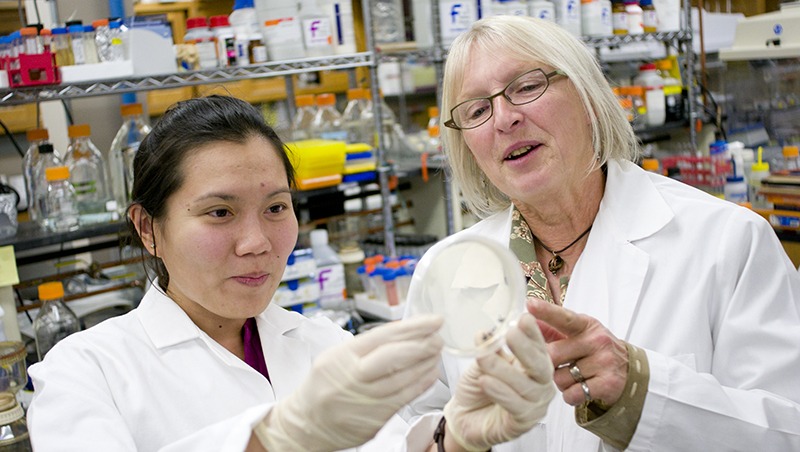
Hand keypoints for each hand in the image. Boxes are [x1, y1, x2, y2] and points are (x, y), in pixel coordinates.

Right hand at [254, 314, 443, 451]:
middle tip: (438, 337)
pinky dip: (420, 385)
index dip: (412, 327)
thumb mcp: (335, 357)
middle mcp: (352, 378)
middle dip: (422, 345)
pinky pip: (403, 399)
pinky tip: (430, 374)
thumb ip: (367, 347)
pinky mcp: (373, 420)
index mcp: (341, 357)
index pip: (383, 336)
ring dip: (426, 364)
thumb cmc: (323, 386)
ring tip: (437, 353)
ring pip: (403, 379)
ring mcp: (364, 400)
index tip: (432, 320)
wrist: (305, 423)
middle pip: (395, 357)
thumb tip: (403, 332)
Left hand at [443, 313, 554, 451]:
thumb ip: (488, 349)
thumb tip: (485, 332)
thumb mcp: (482, 363)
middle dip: (525, 349)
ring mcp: (535, 405)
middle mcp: (540, 385)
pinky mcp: (523, 424)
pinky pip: (516, 406)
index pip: (538, 347)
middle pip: (540, 366)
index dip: (533, 333)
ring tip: (483, 358)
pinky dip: (500, 392)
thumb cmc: (478, 388)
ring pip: (526, 386)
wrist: (464, 418)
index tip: (525, 317)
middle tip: (510, 334)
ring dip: (503, 370)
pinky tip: (486, 381)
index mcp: (534, 365)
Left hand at [527, 298, 627, 405]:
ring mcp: (604, 362)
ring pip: (560, 378)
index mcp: (586, 325)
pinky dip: (570, 395)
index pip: (564, 317)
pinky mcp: (607, 383)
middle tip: (557, 364)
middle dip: (548, 364)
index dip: (546, 311)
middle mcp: (597, 341)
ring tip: (573, 376)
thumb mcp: (578, 334)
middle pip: (553, 354)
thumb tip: (526, 320)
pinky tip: (580, 389)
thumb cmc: (595, 350)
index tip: (530, 304)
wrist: (629, 371)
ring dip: (560, 382)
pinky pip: (572, 394)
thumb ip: (552, 328)